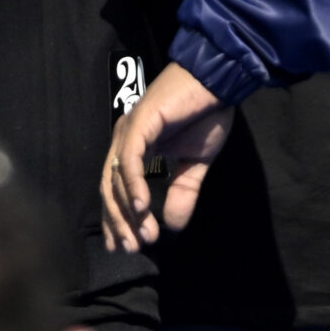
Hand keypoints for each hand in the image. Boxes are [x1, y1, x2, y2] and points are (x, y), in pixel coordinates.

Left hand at [101, 63, 231, 251]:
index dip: (117, 219)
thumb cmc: (207, 114)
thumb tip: (172, 227)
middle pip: (109, 187)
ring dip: (128, 210)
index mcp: (134, 145)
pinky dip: (133, 184)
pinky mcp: (140, 121)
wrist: (220, 81)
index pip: (115, 188)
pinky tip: (142, 207)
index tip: (126, 247)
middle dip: (118, 221)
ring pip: (116, 177)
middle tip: (132, 249)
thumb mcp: (195, 163)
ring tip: (143, 237)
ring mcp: (129, 128)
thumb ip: (182, 192)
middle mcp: (124, 137)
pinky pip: (130, 159)